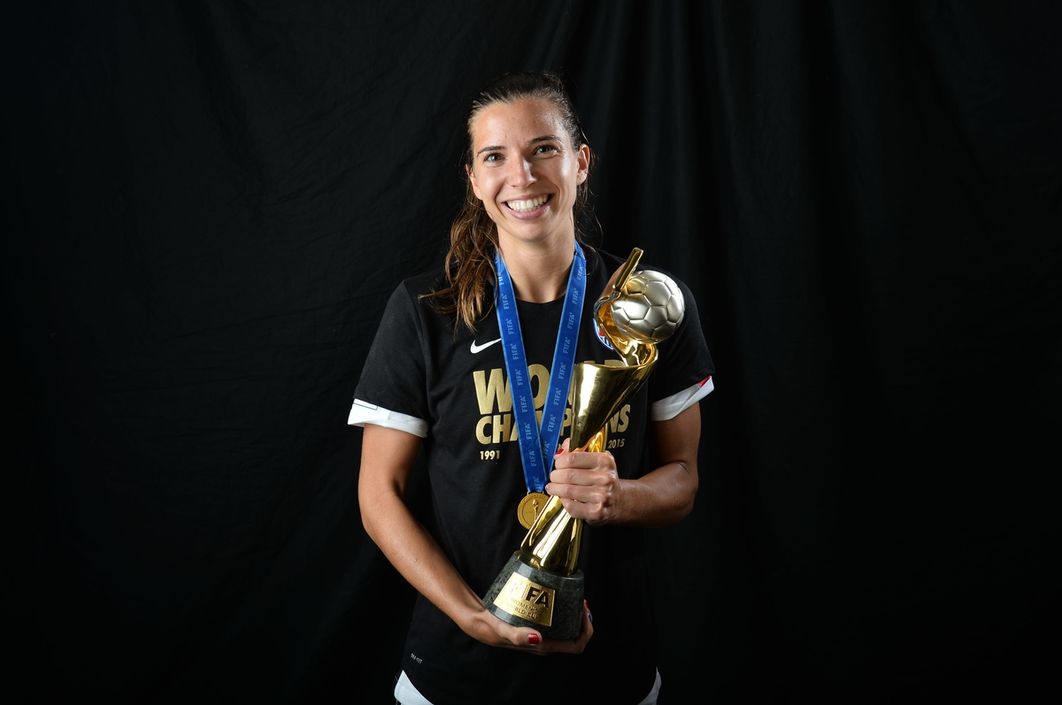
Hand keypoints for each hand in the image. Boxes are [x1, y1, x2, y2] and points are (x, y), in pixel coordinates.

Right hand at [466, 599, 593, 654]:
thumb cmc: (492, 627)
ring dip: (575, 615)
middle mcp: (545, 643)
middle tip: (581, 599)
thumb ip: (517, 635)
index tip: (583, 610)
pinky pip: (558, 622)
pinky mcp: (537, 627)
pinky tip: (559, 596)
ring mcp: (542, 636)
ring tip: (574, 596)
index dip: (585, 630)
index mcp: (543, 647)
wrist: (479, 621)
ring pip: (568, 629)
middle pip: (575, 636)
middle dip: (583, 619)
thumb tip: (537, 637)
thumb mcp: (502, 629)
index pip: (576, 645)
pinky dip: (564, 610)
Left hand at [546, 438, 623, 524]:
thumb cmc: (604, 479)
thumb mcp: (597, 460)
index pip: (572, 458)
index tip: (557, 464)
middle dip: (555, 476)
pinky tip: (564, 498)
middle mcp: (605, 478)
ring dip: (555, 489)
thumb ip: (578, 452)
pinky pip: (571, 506)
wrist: (619, 501)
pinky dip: (564, 502)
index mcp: (604, 461)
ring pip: (568, 491)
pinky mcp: (597, 512)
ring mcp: (602, 496)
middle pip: (568, 475)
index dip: (560, 462)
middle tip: (553, 477)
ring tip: (552, 487)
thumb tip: (559, 452)